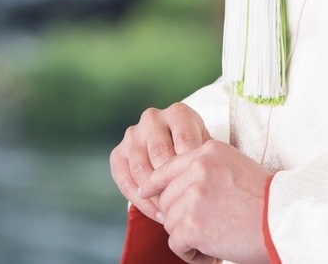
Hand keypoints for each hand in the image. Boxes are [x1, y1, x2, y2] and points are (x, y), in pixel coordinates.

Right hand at [110, 103, 210, 220]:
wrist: (174, 154)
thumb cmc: (197, 154)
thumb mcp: (206, 150)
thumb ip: (205, 159)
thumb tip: (209, 181)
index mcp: (178, 112)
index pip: (184, 139)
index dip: (191, 168)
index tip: (199, 191)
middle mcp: (152, 118)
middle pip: (160, 153)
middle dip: (172, 183)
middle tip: (184, 205)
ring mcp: (132, 135)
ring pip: (141, 169)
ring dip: (156, 195)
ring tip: (173, 214)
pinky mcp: (118, 154)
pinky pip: (125, 181)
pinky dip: (141, 202)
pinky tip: (158, 214)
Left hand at [140, 139, 270, 263]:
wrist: (281, 217)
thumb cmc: (263, 197)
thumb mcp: (233, 166)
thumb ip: (205, 169)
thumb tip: (176, 187)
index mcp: (207, 151)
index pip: (168, 166)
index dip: (154, 183)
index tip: (145, 192)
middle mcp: (197, 168)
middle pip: (167, 199)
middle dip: (180, 218)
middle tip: (206, 228)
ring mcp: (193, 195)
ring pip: (169, 222)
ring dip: (187, 236)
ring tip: (212, 239)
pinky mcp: (192, 224)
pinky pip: (176, 243)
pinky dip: (191, 253)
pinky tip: (211, 251)